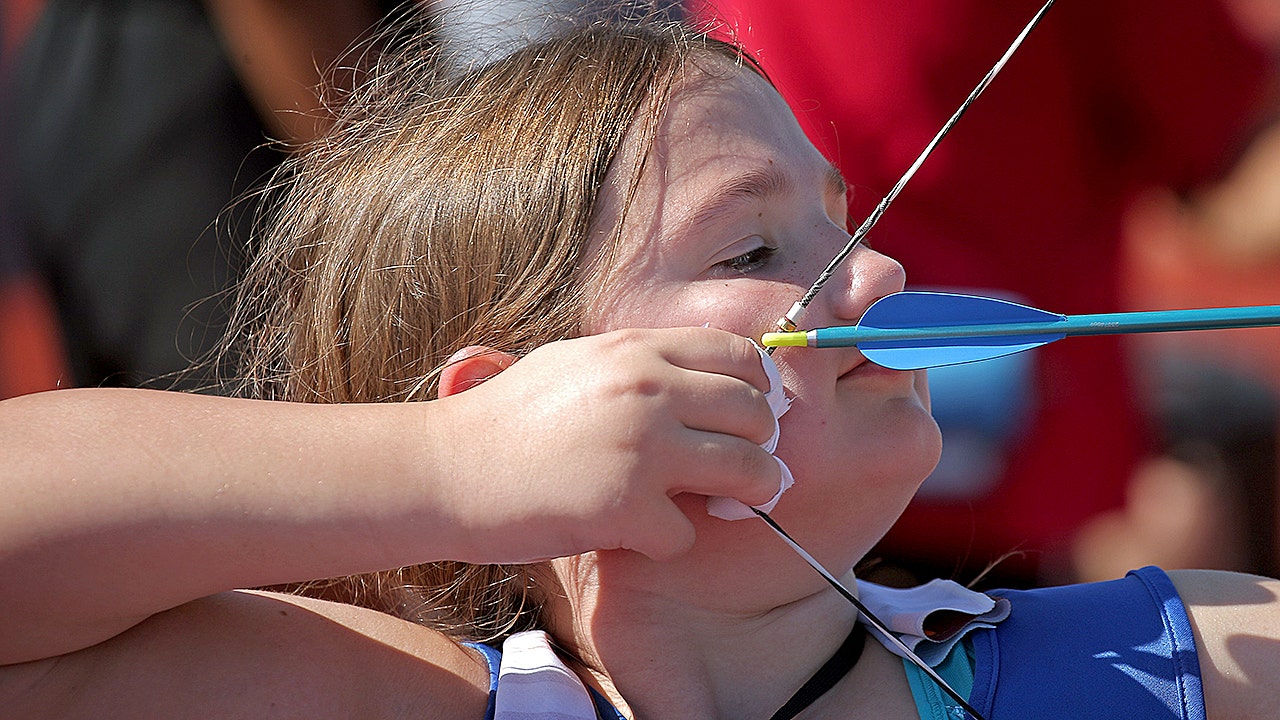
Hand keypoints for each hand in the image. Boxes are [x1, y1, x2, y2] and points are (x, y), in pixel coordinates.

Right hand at [429, 327, 783, 562]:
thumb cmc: (504, 420)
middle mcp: (648, 388)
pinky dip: (667, 542)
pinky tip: (638, 535)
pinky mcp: (626, 507)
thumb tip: (700, 385)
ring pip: (748, 472)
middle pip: (755, 414)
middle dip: (760, 447)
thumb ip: (639, 368)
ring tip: (720, 505)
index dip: (757, 388)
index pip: (738, 354)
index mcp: (635, 349)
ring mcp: (641, 447)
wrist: (443, 469)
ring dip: (744, 495)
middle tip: (746, 470)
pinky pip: (686, 533)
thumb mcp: (575, 365)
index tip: (750, 415)